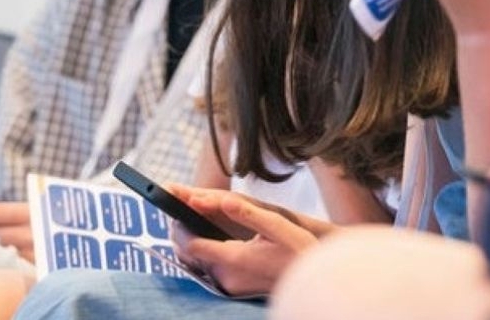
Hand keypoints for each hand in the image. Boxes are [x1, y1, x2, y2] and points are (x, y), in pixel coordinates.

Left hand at [167, 185, 331, 296]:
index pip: (192, 244)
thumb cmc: (300, 252)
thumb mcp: (278, 226)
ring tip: (193, 218)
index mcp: (235, 258)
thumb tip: (223, 202)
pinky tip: (213, 237)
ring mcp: (230, 284)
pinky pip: (211, 268)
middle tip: (181, 210)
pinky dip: (207, 252)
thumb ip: (248, 214)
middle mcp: (227, 276)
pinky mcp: (235, 288)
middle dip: (184, 232)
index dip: (180, 227)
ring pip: (200, 262)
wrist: (313, 281)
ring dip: (195, 242)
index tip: (176, 209)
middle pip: (192, 254)